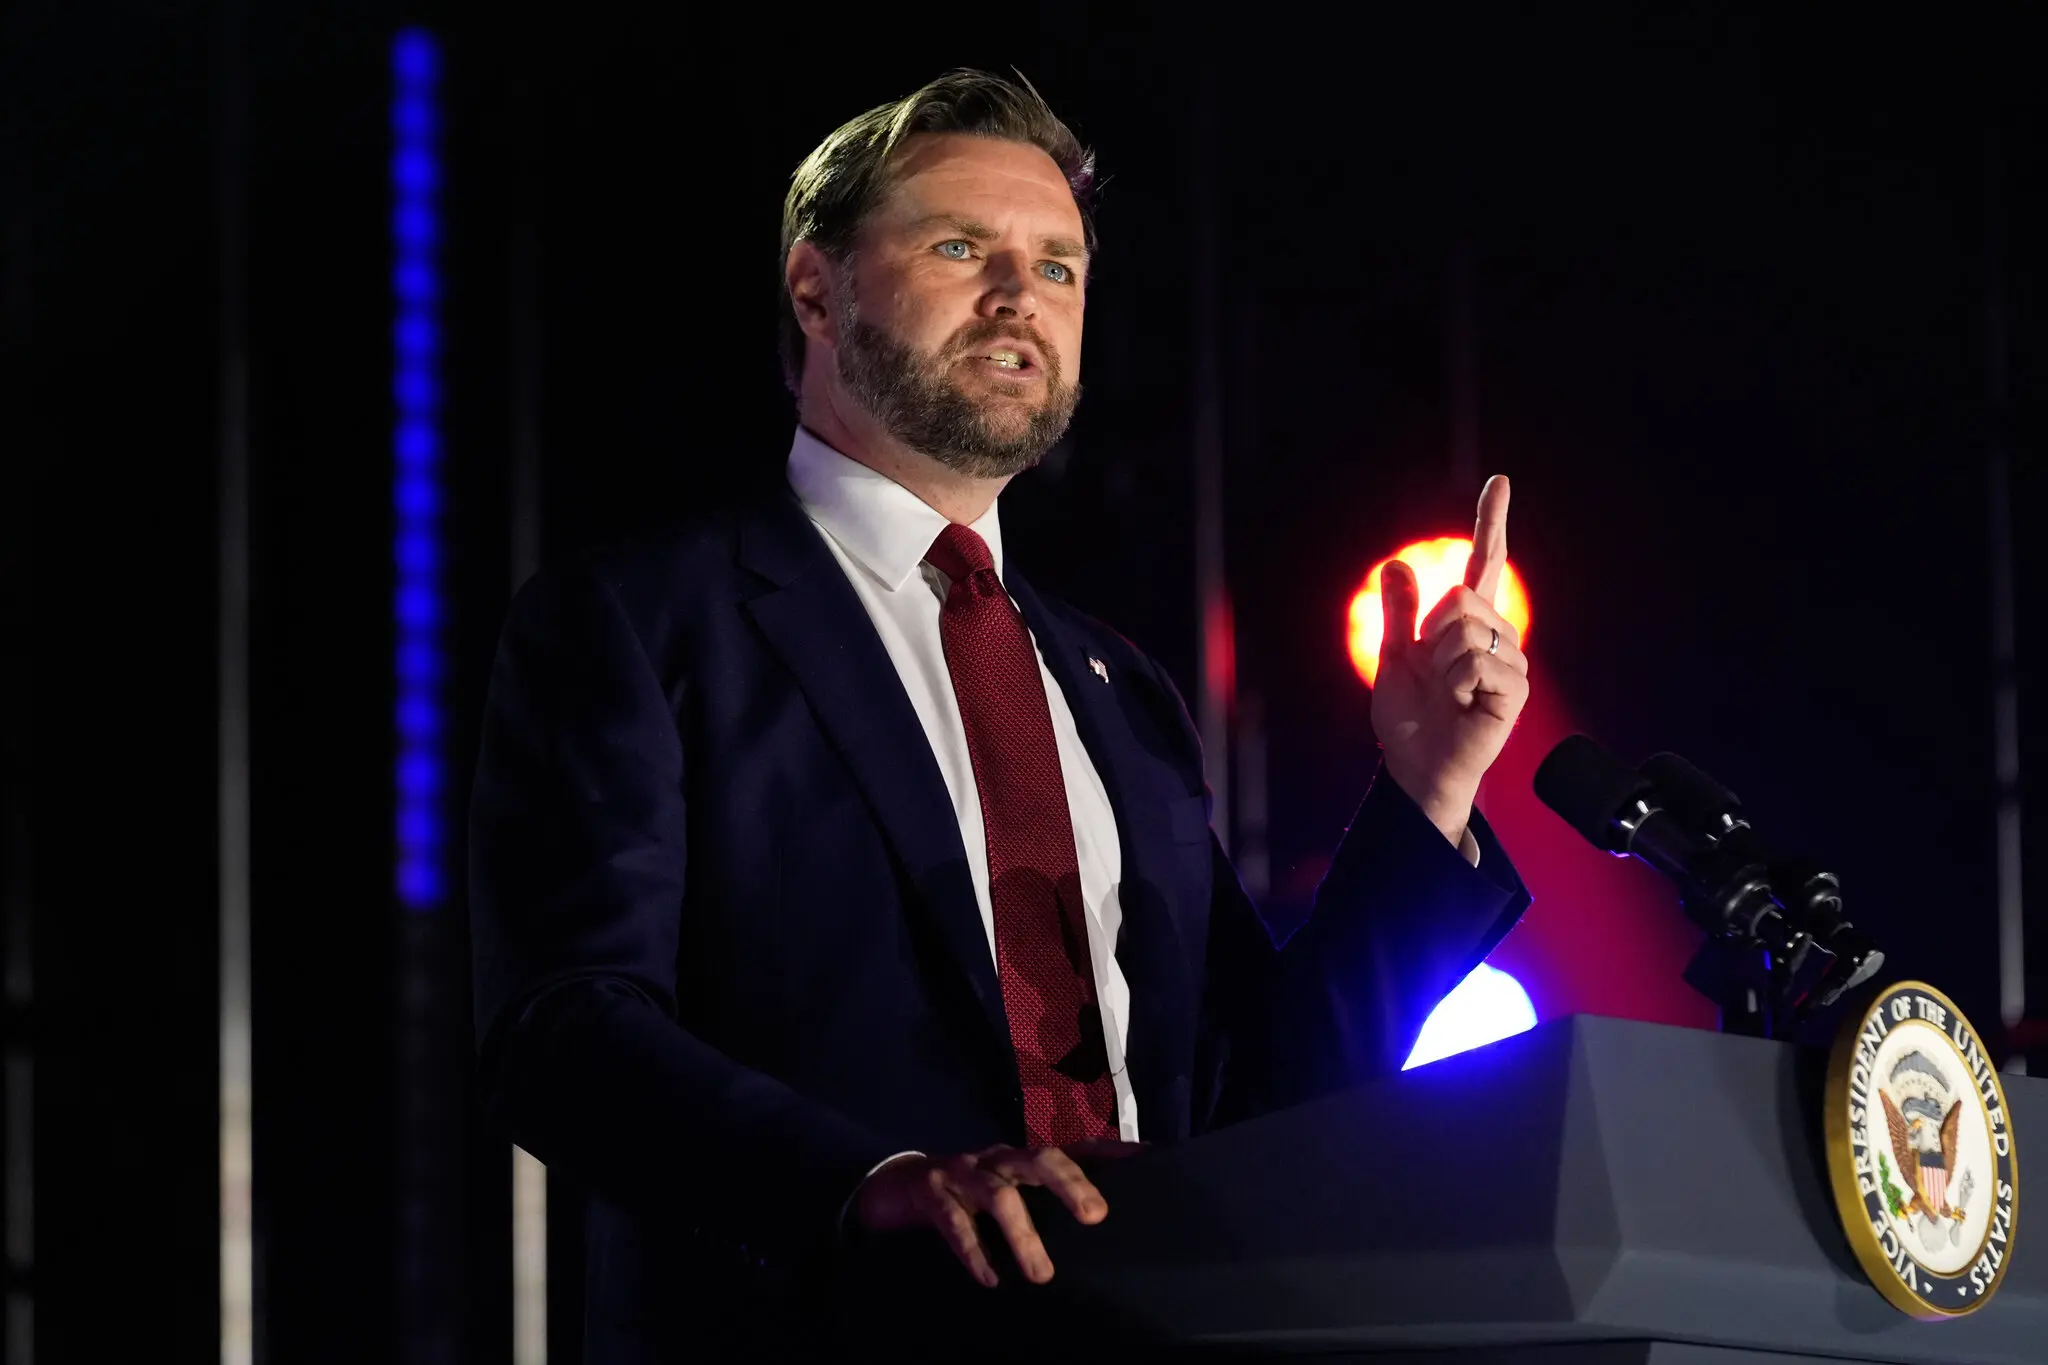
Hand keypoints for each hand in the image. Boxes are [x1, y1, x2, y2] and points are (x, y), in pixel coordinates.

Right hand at [853, 1141, 1142, 1286]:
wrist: (901, 1186)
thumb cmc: (972, 1193)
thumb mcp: (1012, 1188)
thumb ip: (1048, 1198)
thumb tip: (1102, 1219)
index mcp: (1022, 1157)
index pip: (1074, 1149)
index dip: (1111, 1152)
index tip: (1148, 1158)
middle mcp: (998, 1158)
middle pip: (1039, 1159)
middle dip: (1069, 1183)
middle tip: (1095, 1216)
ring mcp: (964, 1174)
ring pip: (1000, 1197)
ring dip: (1023, 1235)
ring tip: (1042, 1275)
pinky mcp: (932, 1196)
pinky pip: (955, 1224)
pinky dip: (973, 1252)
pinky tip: (990, 1279)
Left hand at [1371, 475, 1530, 844]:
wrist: (1414, 765)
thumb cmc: (1409, 718)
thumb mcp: (1393, 657)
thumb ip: (1398, 612)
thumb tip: (1396, 563)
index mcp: (1468, 623)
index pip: (1485, 562)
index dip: (1491, 521)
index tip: (1499, 481)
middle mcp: (1496, 635)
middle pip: (1458, 597)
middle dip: (1428, 633)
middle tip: (1431, 673)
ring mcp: (1509, 662)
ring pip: (1463, 629)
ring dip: (1438, 665)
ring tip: (1448, 693)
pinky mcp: (1514, 689)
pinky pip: (1474, 661)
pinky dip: (1453, 684)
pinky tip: (1461, 705)